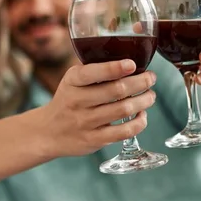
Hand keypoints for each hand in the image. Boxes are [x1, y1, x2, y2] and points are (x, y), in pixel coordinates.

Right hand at [41, 59, 156, 156]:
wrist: (49, 131)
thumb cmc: (69, 100)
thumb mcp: (73, 80)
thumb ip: (95, 70)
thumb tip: (131, 61)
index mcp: (72, 81)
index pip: (93, 72)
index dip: (115, 68)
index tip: (133, 64)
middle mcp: (77, 100)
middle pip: (116, 90)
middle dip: (140, 82)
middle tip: (151, 78)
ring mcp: (85, 122)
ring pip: (123, 109)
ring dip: (144, 101)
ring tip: (151, 95)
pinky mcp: (94, 140)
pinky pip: (124, 132)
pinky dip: (139, 122)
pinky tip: (142, 115)